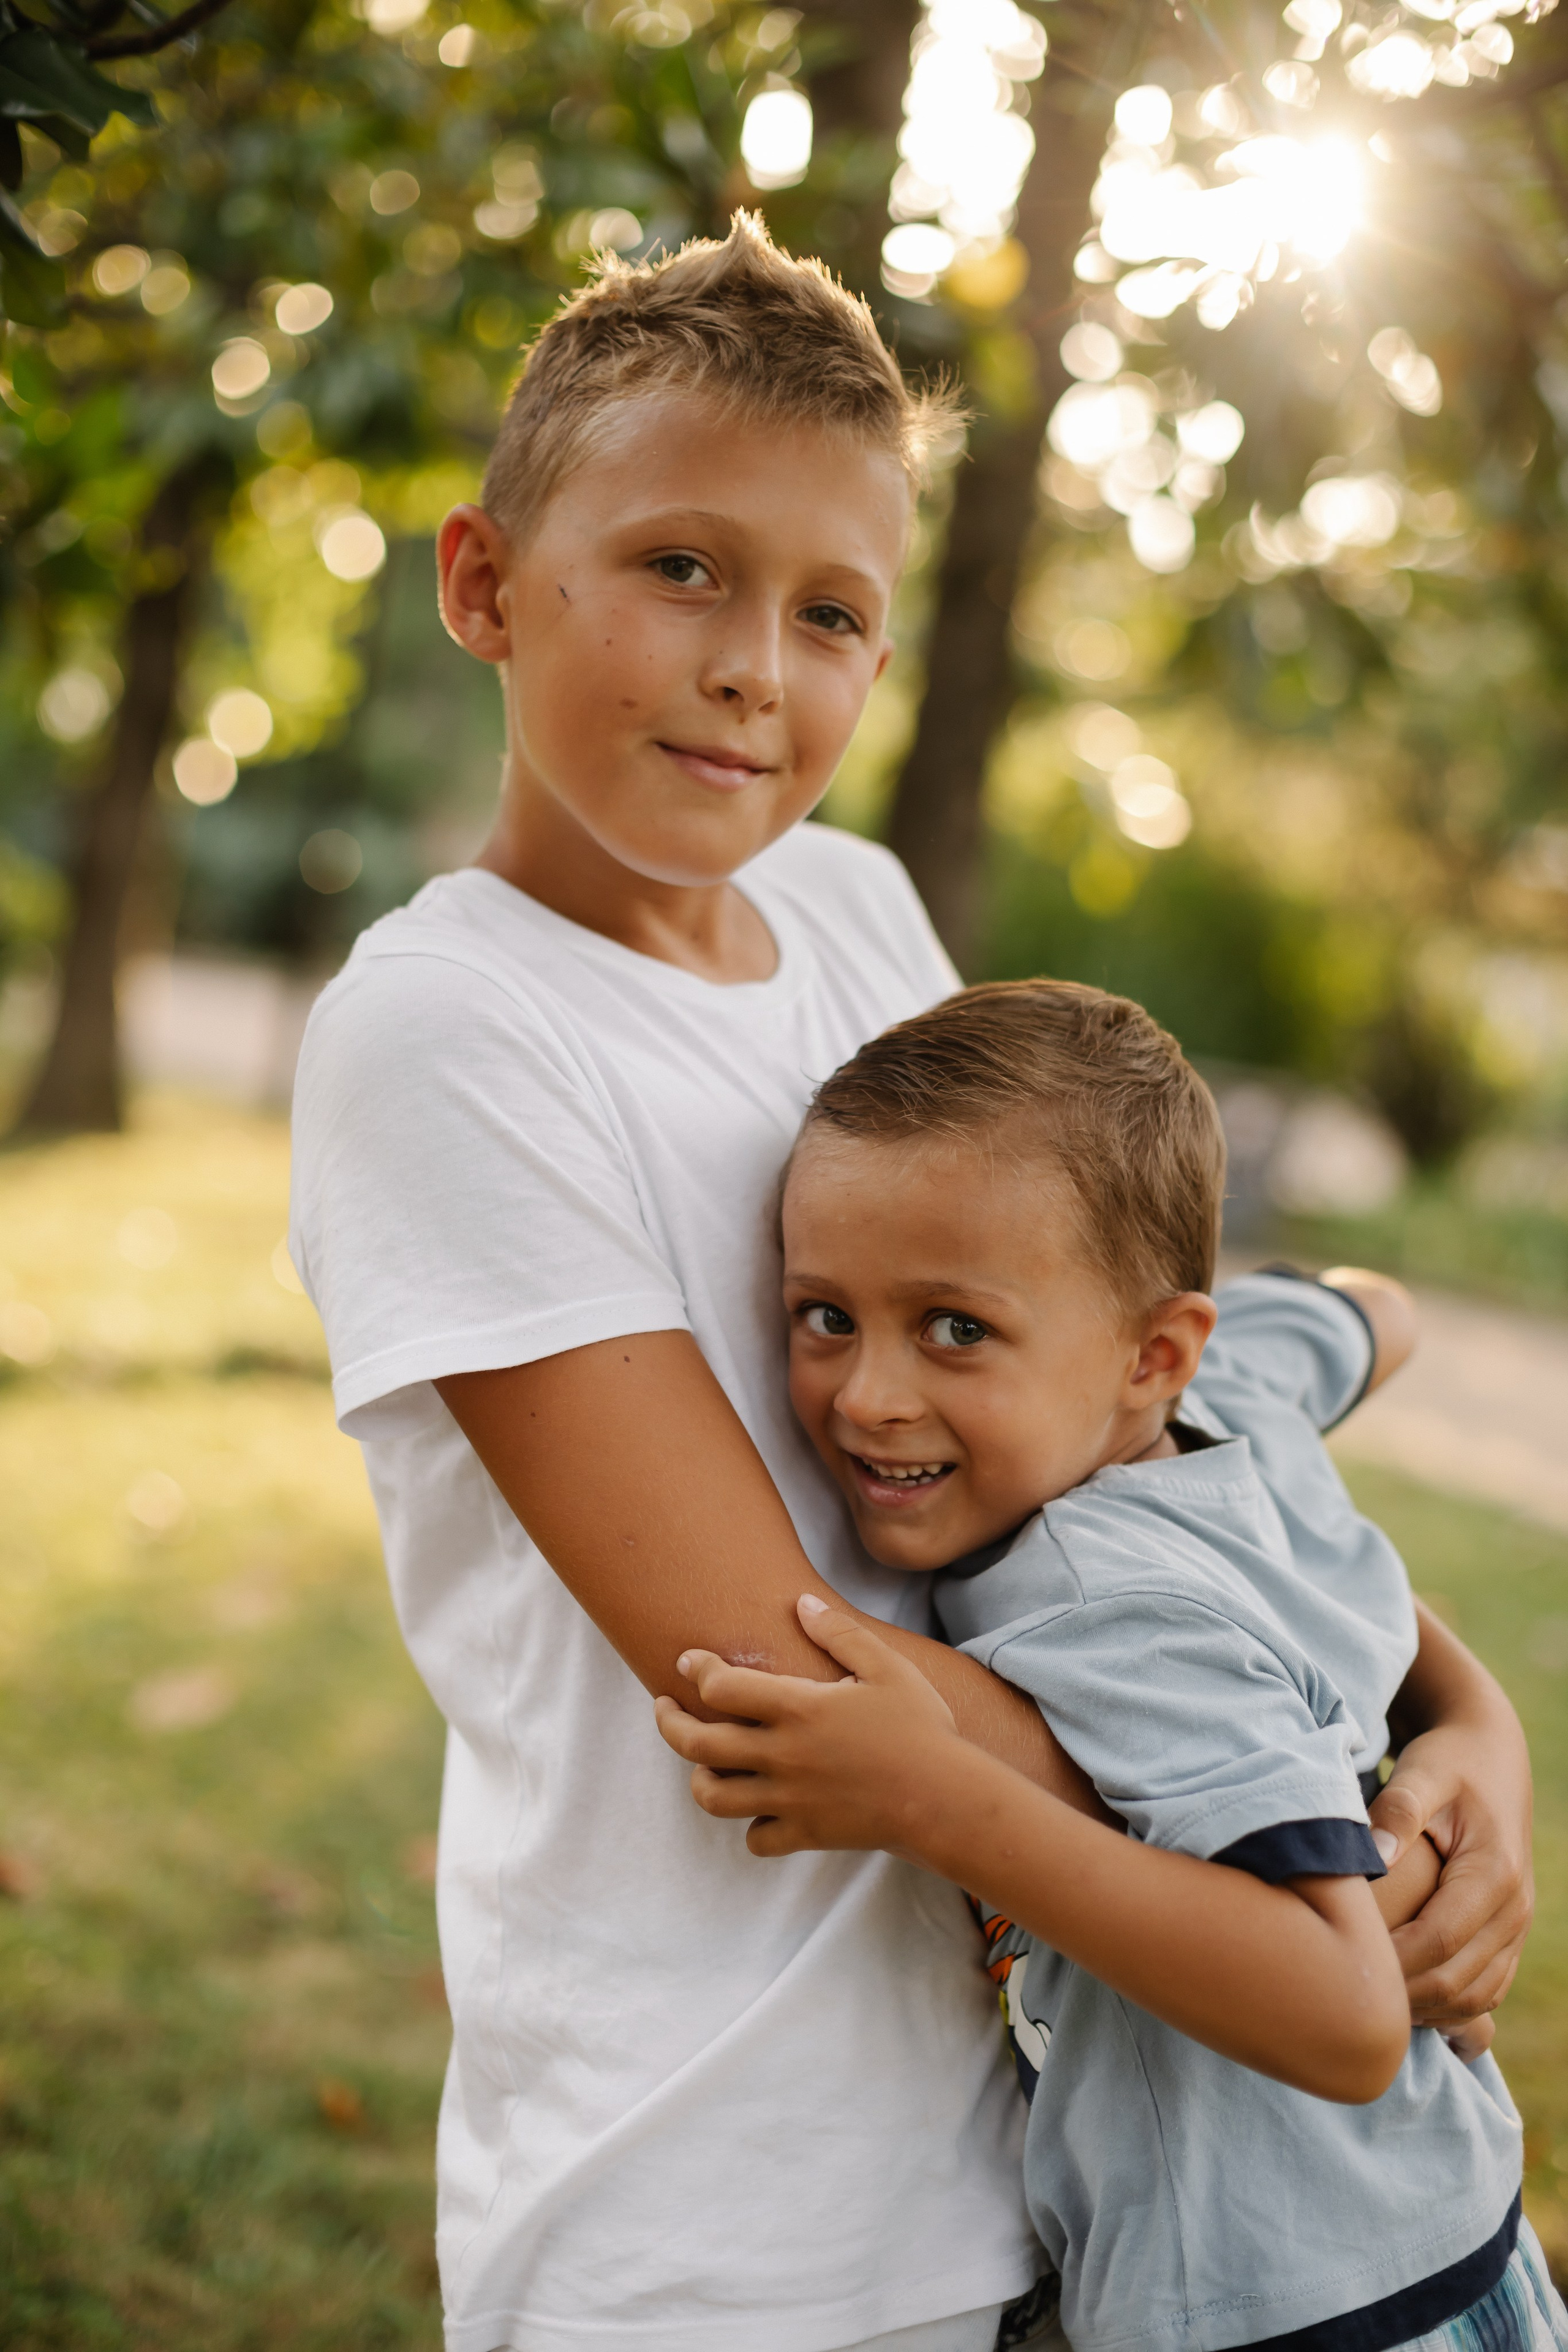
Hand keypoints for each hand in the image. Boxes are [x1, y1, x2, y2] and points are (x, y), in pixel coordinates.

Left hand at [653, 1596, 966, 1857]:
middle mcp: (782, 1754)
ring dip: (699, 1778)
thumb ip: (839, 1633)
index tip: (687, 1662)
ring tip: (702, 1763)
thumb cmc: (920, 1727)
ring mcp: (789, 1798)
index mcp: (798, 1708)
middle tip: (663, 1707)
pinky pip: (756, 1838)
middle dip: (669, 1722)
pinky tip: (758, 1809)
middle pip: (697, 1742)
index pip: (721, 1686)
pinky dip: (750, 1826)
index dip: (696, 1670)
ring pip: (713, 1796)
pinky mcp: (805, 1833)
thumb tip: (801, 1602)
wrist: (944, 1799)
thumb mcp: (886, 1666)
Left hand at [1369, 1718, 1533, 2028]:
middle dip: (1400, 1996)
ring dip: (1423, 2009)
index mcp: (1494, 1873)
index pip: (1438, 1941)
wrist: (1491, 1756)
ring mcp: (1516, 1927)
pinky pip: (1484, 1990)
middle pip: (1455, 1980)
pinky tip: (1403, 2001)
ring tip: (1366, 2004)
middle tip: (1340, 1999)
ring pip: (1474, 1997)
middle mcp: (1515, 1909)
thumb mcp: (1421, 1773)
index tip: (1339, 1970)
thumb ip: (1397, 1812)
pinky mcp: (1509, 1935)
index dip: (1390, 1964)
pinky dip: (1446, 2007)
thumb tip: (1373, 1857)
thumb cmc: (1447, 1763)